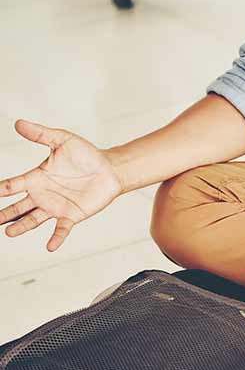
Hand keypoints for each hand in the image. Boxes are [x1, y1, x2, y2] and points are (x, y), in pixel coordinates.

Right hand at [0, 120, 123, 250]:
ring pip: (32, 219)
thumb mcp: (62, 140)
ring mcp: (56, 206)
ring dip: (21, 226)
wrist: (110, 169)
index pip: (11, 185)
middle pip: (17, 207)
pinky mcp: (72, 215)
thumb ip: (41, 134)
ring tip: (9, 232)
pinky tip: (50, 246)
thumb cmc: (86, 154)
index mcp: (36, 178)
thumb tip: (18, 123)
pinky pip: (62, 229)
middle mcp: (42, 194)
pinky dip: (56, 238)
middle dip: (3, 213)